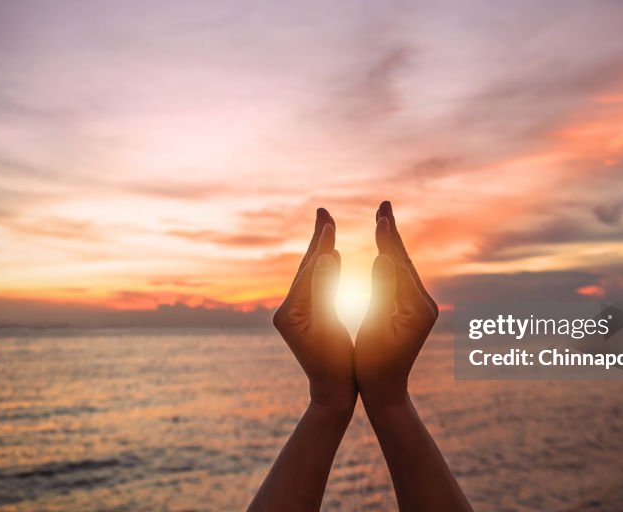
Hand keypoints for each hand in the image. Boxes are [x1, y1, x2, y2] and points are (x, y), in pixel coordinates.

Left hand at [273, 208, 355, 411]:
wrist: (332, 395)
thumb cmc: (334, 366)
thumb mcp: (329, 327)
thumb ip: (325, 291)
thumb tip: (325, 257)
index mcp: (290, 312)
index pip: (307, 270)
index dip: (319, 244)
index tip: (328, 219)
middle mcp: (287, 310)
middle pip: (305, 268)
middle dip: (316, 240)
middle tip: (323, 211)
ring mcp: (296, 314)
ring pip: (311, 275)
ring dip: (320, 251)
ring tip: (327, 228)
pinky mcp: (305, 318)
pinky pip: (317, 286)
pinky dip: (325, 269)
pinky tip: (332, 258)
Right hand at [355, 201, 438, 407]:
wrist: (386, 391)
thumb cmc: (374, 365)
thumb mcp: (375, 328)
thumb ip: (381, 293)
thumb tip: (383, 258)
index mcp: (417, 308)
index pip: (400, 265)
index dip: (389, 239)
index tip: (380, 215)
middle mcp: (424, 304)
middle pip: (405, 261)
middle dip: (392, 233)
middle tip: (384, 204)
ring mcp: (420, 307)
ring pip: (403, 268)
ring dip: (392, 244)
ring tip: (383, 220)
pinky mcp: (413, 311)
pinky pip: (400, 279)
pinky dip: (391, 261)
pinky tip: (384, 251)